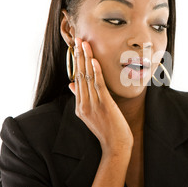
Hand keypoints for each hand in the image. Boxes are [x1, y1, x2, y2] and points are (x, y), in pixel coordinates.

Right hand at [69, 37, 133, 154]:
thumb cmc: (107, 130)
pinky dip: (96, 72)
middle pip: (79, 75)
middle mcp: (83, 104)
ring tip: (84, 44)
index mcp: (80, 106)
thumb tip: (71, 84)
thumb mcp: (90, 114)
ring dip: (86, 59)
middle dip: (78, 56)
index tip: (76, 48)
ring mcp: (93, 105)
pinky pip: (98, 85)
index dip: (76, 63)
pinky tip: (94, 60)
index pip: (76, 79)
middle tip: (78, 40)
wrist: (115, 146)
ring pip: (87, 77)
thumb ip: (81, 98)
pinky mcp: (104, 105)